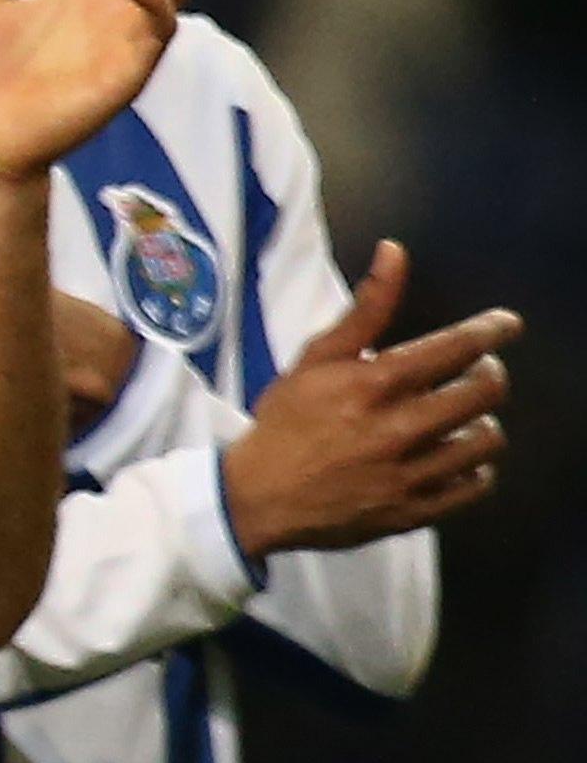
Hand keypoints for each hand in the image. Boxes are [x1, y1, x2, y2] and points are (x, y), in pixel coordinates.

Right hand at [218, 240, 522, 556]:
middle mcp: (397, 428)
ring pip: (487, 440)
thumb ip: (365, 308)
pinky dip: (474, 468)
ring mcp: (408, 474)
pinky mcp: (413, 511)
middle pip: (485, 391)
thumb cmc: (286, 421)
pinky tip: (452, 458)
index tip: (506, 325)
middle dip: (487, 374)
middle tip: (472, 374)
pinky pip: (475, 485)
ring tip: (459, 420)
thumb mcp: (315, 359)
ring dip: (480, 423)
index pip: (457, 347)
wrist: (256, 498)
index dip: (491, 330)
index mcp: (373, 384)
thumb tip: (395, 251)